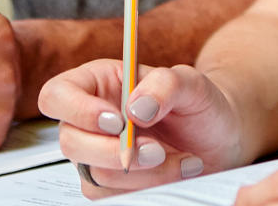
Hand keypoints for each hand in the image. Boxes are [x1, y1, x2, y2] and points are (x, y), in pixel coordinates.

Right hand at [38, 60, 246, 196]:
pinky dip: (149, 187)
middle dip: (115, 151)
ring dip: (142, 172)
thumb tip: (135, 108)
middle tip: (157, 149)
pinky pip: (112, 196)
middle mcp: (90, 120)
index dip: (77, 110)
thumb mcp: (191, 82)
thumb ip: (165, 84)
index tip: (117, 121)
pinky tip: (177, 170)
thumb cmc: (199, 103)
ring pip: (95, 174)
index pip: (57, 95)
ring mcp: (97, 155)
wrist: (219, 137)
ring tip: (180, 157)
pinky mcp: (112, 184)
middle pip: (70, 141)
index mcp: (98, 84)